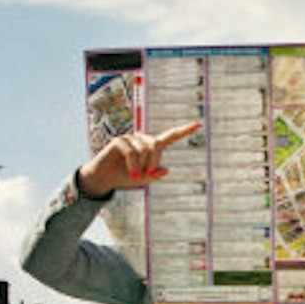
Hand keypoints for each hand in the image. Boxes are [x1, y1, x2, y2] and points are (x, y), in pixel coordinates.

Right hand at [76, 120, 202, 197]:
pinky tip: (131, 173)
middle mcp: (142, 139)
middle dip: (153, 162)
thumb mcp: (143, 179)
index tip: (198, 124)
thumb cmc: (125, 177)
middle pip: (156, 145)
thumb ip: (155, 175)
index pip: (171, 137)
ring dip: (142, 165)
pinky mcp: (119, 140)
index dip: (184, 131)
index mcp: (152, 146)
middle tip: (147, 175)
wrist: (105, 179)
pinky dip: (133, 165)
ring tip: (135, 174)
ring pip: (145, 149)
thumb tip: (167, 170)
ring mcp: (131, 138)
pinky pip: (132, 152)